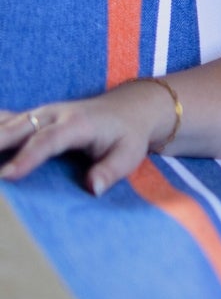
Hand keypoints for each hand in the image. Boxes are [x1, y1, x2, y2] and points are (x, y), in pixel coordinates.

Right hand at [0, 81, 179, 196]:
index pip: (48, 140)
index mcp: (77, 124)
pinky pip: (4, 121)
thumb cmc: (127, 136)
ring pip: (6, 123)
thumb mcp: (129, 154)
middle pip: (17, 127)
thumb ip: (110, 171)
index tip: (8, 175)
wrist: (130, 109)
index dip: (27, 157)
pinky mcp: (32, 118)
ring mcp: (40, 113)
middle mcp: (54, 114)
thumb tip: (91, 189)